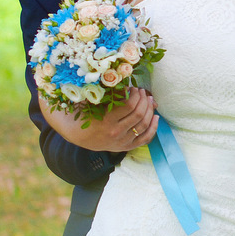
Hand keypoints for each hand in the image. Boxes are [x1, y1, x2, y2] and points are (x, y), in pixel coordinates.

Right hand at [42, 87, 158, 151]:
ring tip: (149, 101)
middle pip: (138, 114)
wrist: (78, 135)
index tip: (135, 89)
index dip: (136, 95)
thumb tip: (134, 90)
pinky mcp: (126, 147)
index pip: (129, 105)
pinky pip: (145, 139)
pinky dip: (153, 128)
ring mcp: (121, 141)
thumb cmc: (87, 114)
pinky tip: (156, 117)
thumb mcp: (97, 102)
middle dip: (144, 100)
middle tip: (143, 92)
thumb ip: (115, 95)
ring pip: (143, 125)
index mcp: (106, 120)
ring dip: (150, 110)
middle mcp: (115, 132)